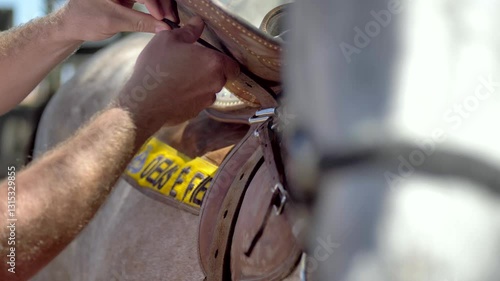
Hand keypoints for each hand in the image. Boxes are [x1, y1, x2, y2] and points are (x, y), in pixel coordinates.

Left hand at [61, 0, 176, 40]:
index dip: (154, 2)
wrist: (72, 24)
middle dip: (163, 3)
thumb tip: (164, 27)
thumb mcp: (113, 21)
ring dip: (163, 6)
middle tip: (171, 20)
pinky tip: (162, 19)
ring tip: (169, 21)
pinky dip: (156, 9)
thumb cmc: (85, 20)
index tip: (162, 18)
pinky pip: (148, 0)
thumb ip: (140, 23)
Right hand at [116, 17, 239, 141]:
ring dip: (199, 85)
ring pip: (208, 90)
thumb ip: (188, 31)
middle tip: (190, 65)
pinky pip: (197, 102)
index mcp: (214, 63)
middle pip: (221, 77)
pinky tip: (173, 91)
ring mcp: (206, 101)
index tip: (210, 58)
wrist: (144, 102)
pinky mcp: (195, 113)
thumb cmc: (157, 68)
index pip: (233, 66)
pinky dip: (189, 97)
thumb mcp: (168, 40)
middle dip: (209, 72)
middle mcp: (215, 84)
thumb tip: (198, 23)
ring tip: (178, 78)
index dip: (224, 62)